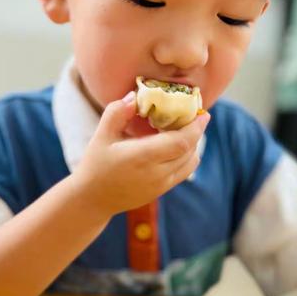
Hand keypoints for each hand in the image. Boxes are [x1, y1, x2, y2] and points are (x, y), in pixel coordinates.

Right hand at [75, 91, 209, 214]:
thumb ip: (117, 113)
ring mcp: (160, 185)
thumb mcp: (101, 135)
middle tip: (196, 115)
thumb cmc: (96, 164)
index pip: (181, 142)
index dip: (195, 127)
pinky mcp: (161, 191)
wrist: (93, 199)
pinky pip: (184, 172)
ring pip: (190, 162)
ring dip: (193, 144)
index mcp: (142, 157)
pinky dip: (187, 157)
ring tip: (186, 129)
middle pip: (189, 150)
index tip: (203, 113)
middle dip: (197, 131)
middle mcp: (156, 173)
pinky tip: (177, 145)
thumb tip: (135, 96)